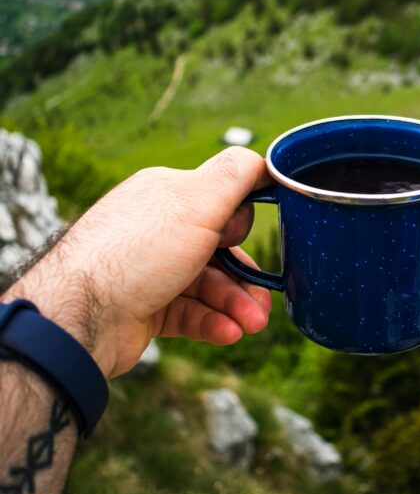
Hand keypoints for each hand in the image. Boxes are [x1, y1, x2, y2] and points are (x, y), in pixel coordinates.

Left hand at [7, 148, 272, 378]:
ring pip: (208, 286)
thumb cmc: (136, 252)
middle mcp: (158, 229)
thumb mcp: (196, 201)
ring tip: (251, 325)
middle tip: (263, 304)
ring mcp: (151, 270)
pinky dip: (212, 322)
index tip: (256, 238)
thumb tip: (266, 160)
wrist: (79, 317)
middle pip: (220, 251)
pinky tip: (229, 333)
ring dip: (235, 306)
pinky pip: (190, 313)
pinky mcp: (145, 307)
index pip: (222, 201)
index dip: (243, 222)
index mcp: (167, 195)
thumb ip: (236, 175)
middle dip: (246, 278)